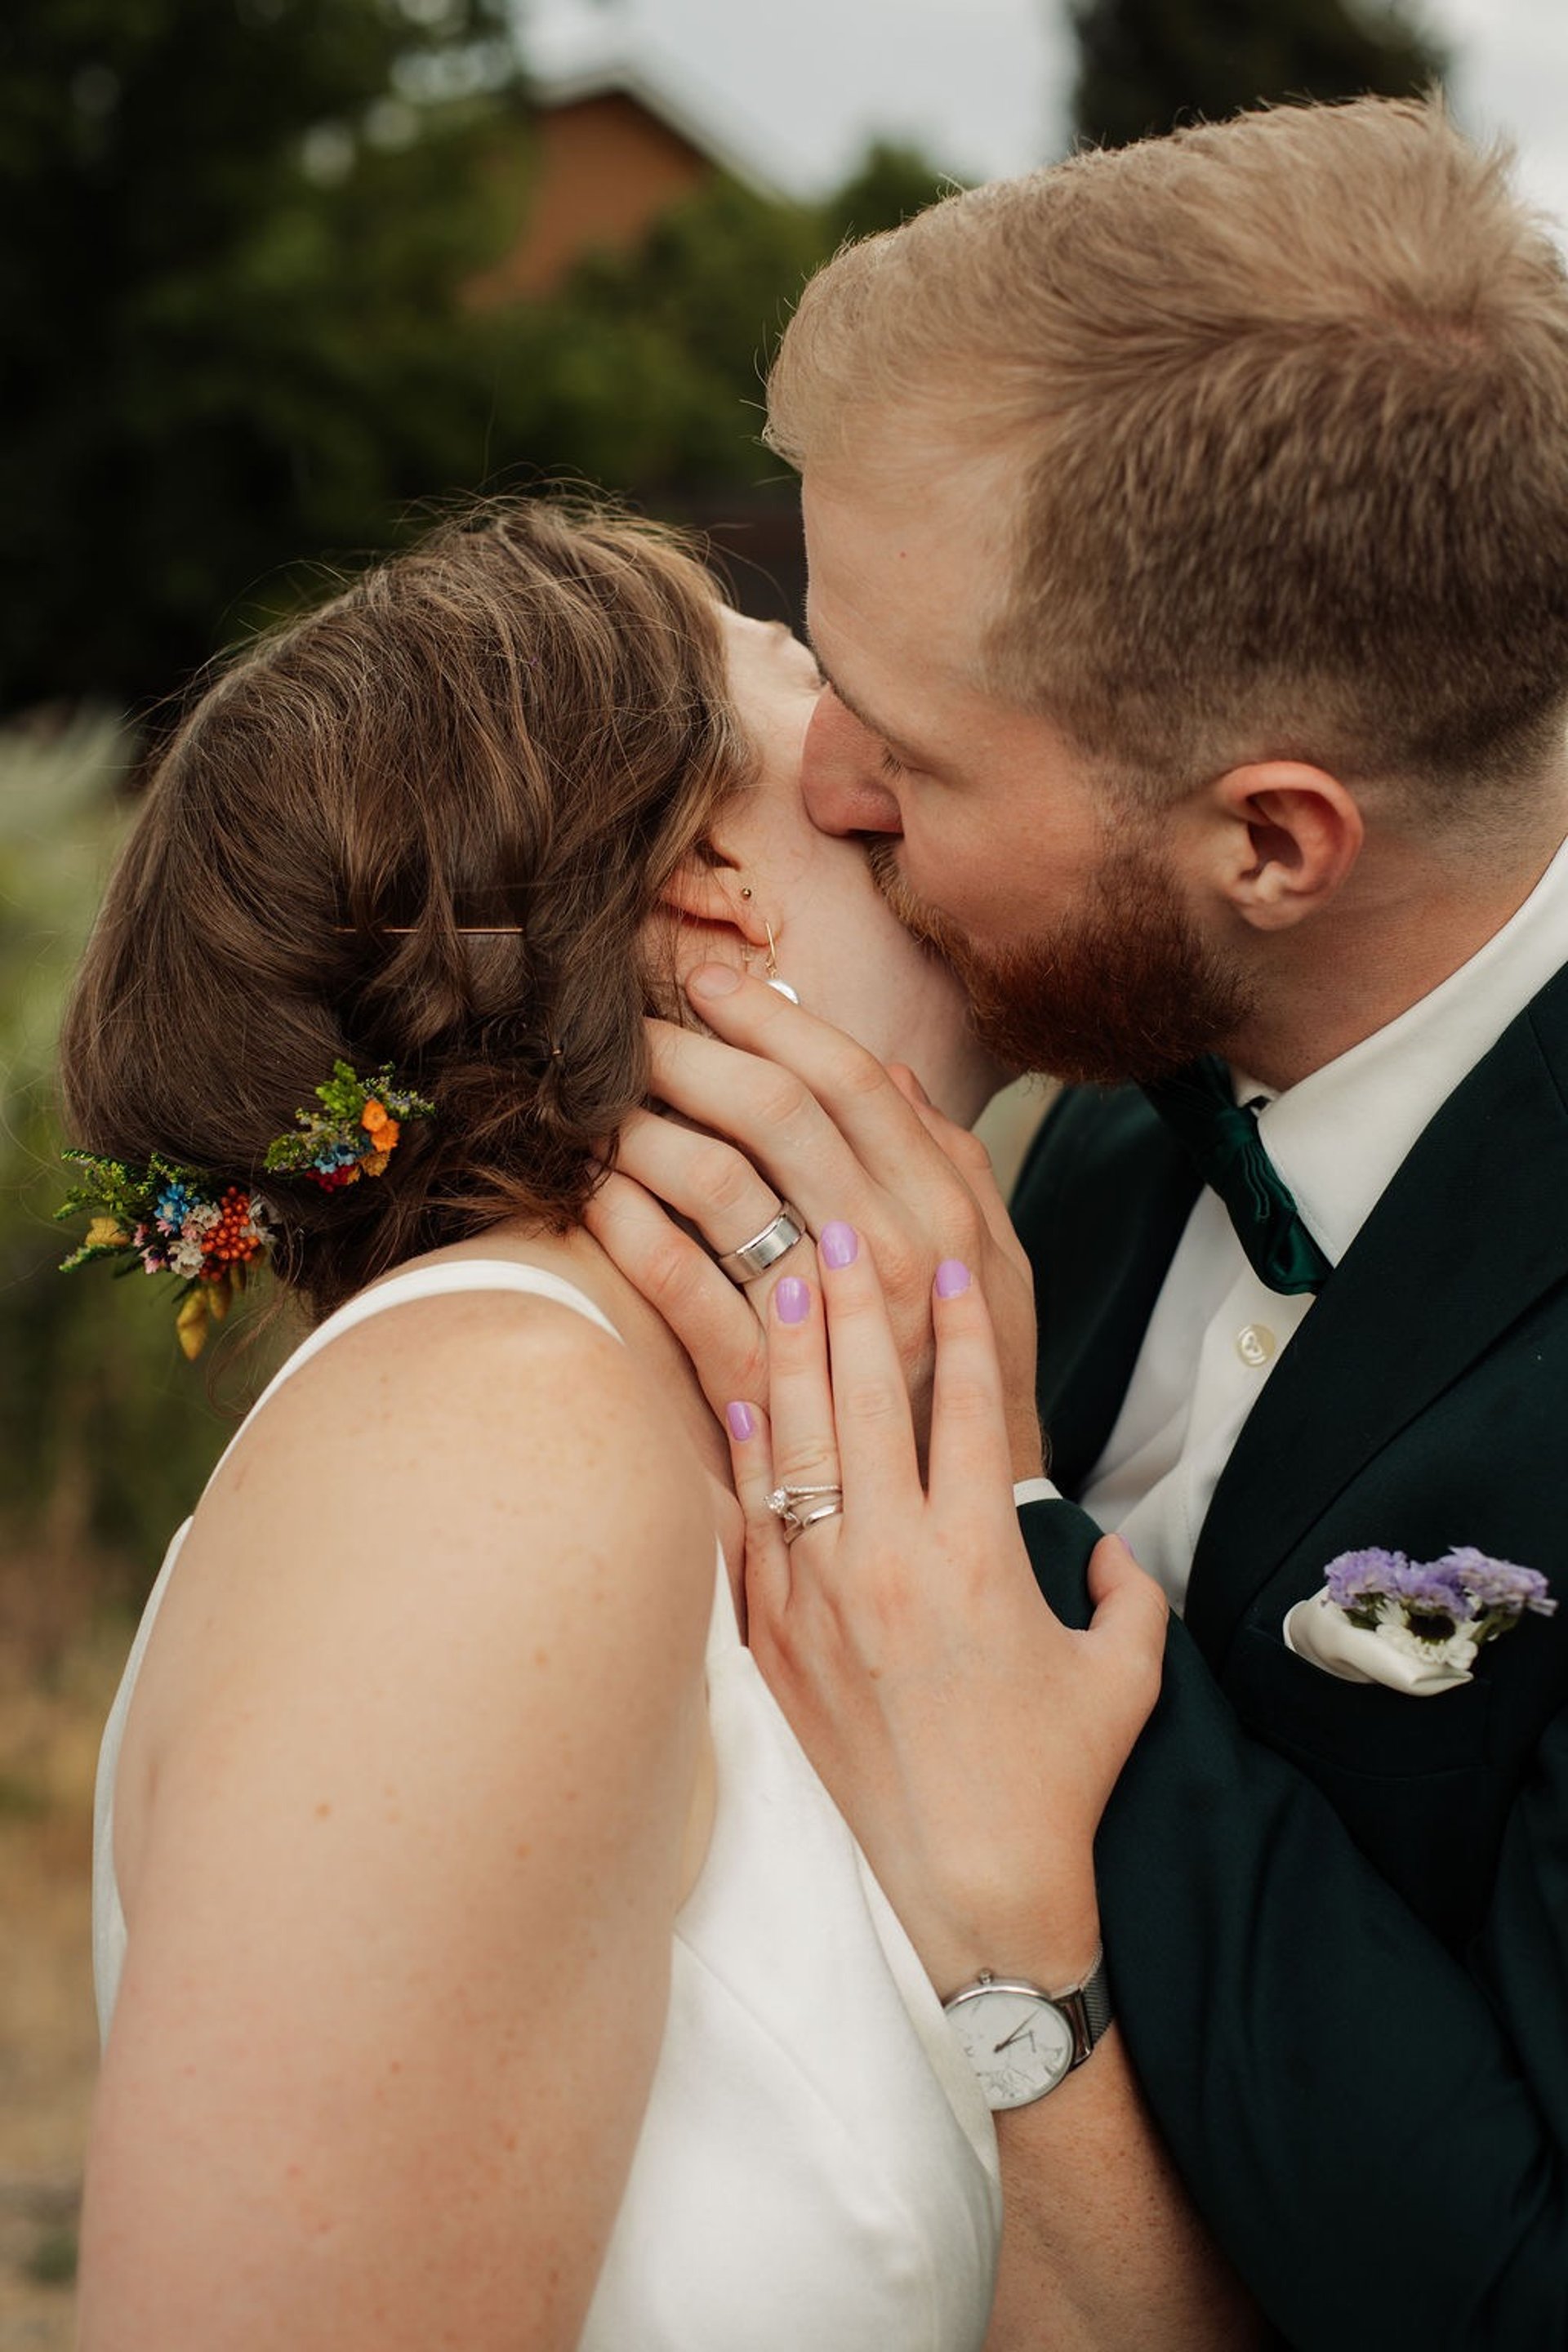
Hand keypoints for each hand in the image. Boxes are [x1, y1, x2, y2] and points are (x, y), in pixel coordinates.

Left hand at [585, 963, 1041, 1474]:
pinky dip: (627, 1225)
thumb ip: (950, 1163)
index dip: (773, 1019)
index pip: (851, 1081)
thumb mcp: (992, 1264)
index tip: (709, 982)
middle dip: (692, 1052)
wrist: (953, 1514)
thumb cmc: (964, 1374)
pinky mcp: (762, 1381)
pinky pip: (678, 1282)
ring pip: (719, 1184)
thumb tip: (892, 1074)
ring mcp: (824, 1319)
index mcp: (942, 1210)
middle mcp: (888, 1251)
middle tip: (630, 1026)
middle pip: (776, 1113)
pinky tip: (593, 1192)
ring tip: (597, 1103)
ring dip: (645, 1129)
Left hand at [725, 1220, 1165, 1996]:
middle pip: (867, 1396)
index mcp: (980, 1558)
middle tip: (844, 1223)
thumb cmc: (1047, 1787)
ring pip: (795, 1440)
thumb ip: (1125, 1595)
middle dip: (858, 1299)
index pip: (967, 1408)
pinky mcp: (769, 1636)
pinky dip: (737, 1450)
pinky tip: (728, 1393)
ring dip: (789, 1348)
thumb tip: (1107, 1556)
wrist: (956, 1894)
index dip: (961, 1326)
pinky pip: (745, 1518)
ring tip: (780, 1269)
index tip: (949, 1262)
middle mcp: (890, 1558)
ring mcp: (816, 1594)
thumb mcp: (1122, 1680)